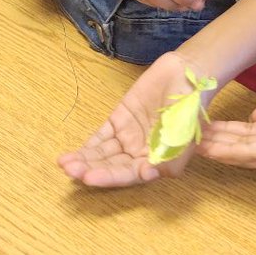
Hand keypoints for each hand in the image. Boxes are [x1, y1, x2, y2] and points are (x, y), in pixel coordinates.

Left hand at [59, 51, 214, 186]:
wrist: (187, 76)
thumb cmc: (190, 110)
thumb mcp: (183, 139)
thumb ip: (166, 160)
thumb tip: (146, 175)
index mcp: (156, 163)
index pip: (127, 175)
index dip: (107, 177)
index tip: (87, 178)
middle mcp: (140, 154)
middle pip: (111, 165)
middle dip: (90, 169)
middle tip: (69, 170)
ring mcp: (129, 135)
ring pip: (104, 152)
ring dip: (85, 159)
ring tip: (65, 163)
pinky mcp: (121, 119)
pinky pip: (102, 135)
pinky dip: (89, 144)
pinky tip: (74, 152)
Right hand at [199, 79, 255, 170]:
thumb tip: (254, 118)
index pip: (253, 133)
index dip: (230, 130)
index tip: (210, 125)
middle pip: (243, 144)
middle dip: (217, 140)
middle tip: (192, 135)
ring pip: (241, 151)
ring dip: (216, 148)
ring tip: (192, 143)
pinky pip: (247, 153)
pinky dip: (224, 152)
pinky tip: (206, 149)